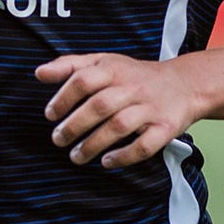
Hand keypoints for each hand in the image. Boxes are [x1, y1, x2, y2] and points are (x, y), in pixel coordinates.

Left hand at [36, 53, 202, 168]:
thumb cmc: (134, 75)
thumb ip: (70, 65)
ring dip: (94, 144)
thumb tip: (38, 73)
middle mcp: (132, 87)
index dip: (64, 98)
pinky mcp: (166, 128)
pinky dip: (124, 156)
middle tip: (58, 140)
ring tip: (76, 156)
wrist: (185, 84)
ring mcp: (150, 108)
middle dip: (74, 125)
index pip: (83, 80)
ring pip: (119, 126)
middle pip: (99, 106)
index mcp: (114, 69)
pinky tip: (106, 162)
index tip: (50, 115)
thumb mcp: (104, 62)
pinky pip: (145, 145)